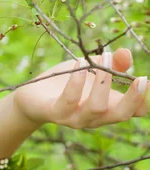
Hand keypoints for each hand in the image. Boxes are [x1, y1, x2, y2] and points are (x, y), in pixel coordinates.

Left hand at [13, 48, 149, 128]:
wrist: (31, 96)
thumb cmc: (64, 82)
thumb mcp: (89, 69)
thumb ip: (109, 63)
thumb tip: (126, 52)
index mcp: (106, 107)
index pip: (132, 112)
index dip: (143, 100)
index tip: (147, 80)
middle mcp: (94, 117)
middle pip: (120, 115)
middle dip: (132, 99)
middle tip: (141, 79)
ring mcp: (75, 117)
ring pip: (96, 108)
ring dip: (103, 83)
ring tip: (104, 59)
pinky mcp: (55, 112)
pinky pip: (68, 101)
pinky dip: (75, 83)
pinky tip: (78, 66)